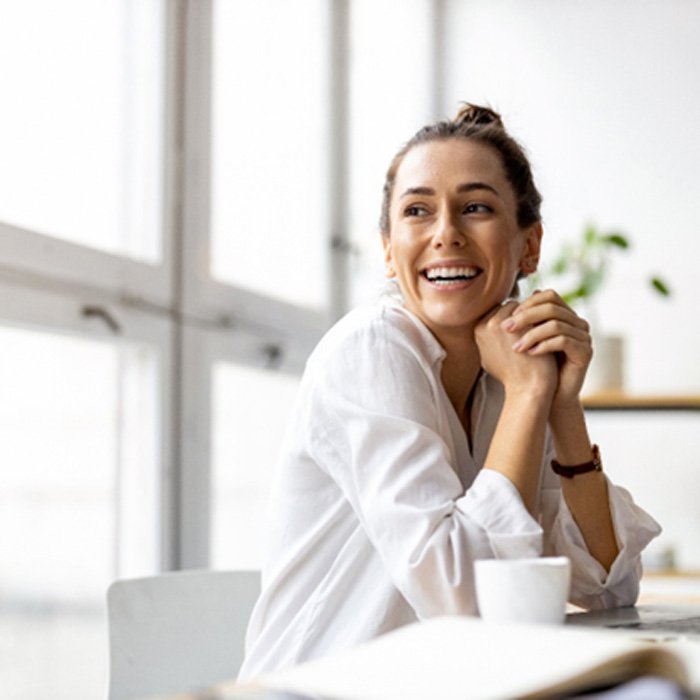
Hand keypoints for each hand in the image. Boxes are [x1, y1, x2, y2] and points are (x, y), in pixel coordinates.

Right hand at [475, 301, 557, 398]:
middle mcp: (488, 324)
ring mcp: (505, 323)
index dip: (514, 320)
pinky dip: (544, 318)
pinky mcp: (524, 324)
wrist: (527, 389)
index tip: (525, 331)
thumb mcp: (491, 356)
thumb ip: (490, 337)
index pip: (498, 312)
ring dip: (534, 315)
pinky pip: (536, 311)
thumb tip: (493, 324)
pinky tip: (551, 330)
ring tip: (544, 329)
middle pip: (509, 307)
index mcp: (478, 330)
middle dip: (523, 315)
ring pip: (524, 307)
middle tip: (537, 327)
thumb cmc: (512, 376)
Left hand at [501, 290, 591, 406]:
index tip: (509, 316)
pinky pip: (564, 341)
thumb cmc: (534, 366)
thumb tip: (506, 303)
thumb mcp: (524, 340)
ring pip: (556, 324)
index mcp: (564, 316)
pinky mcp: (585, 352)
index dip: (528, 303)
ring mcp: (583, 337)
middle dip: (526, 316)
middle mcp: (577, 323)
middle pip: (552, 307)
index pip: (549, 296)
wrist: (549, 395)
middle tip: (506, 328)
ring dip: (531, 335)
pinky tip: (530, 354)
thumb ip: (520, 322)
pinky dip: (544, 346)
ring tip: (515, 347)